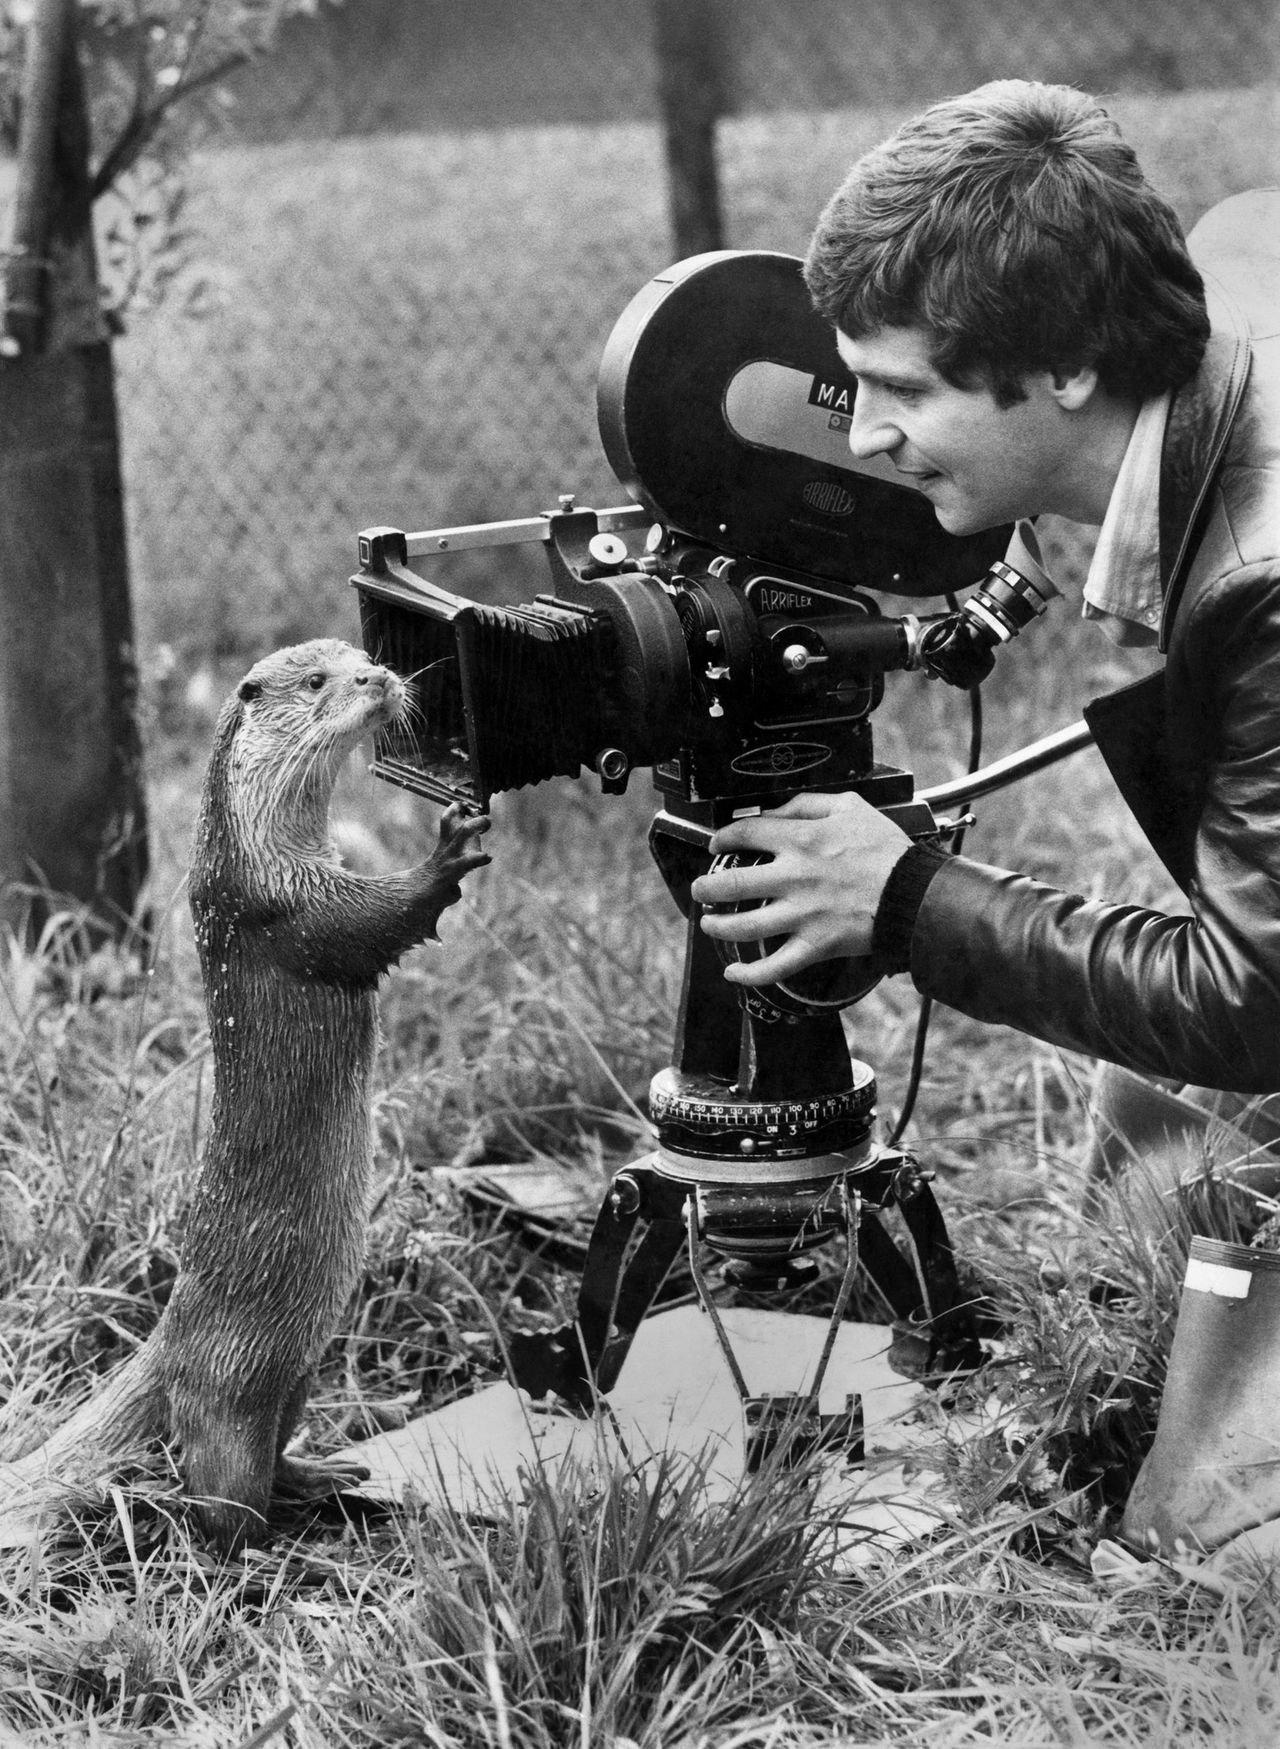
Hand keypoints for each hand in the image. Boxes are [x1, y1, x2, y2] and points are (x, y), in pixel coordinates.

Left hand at [689, 792, 910, 985]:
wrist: (915, 893)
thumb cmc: (887, 850)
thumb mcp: (850, 807)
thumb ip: (808, 804)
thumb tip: (776, 810)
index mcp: (799, 841)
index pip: (744, 835)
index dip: (722, 839)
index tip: (717, 845)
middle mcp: (793, 878)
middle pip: (732, 883)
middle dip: (706, 888)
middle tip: (700, 890)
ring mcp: (802, 915)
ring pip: (744, 926)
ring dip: (718, 926)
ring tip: (709, 923)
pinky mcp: (815, 945)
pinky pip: (775, 966)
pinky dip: (749, 973)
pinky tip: (733, 971)